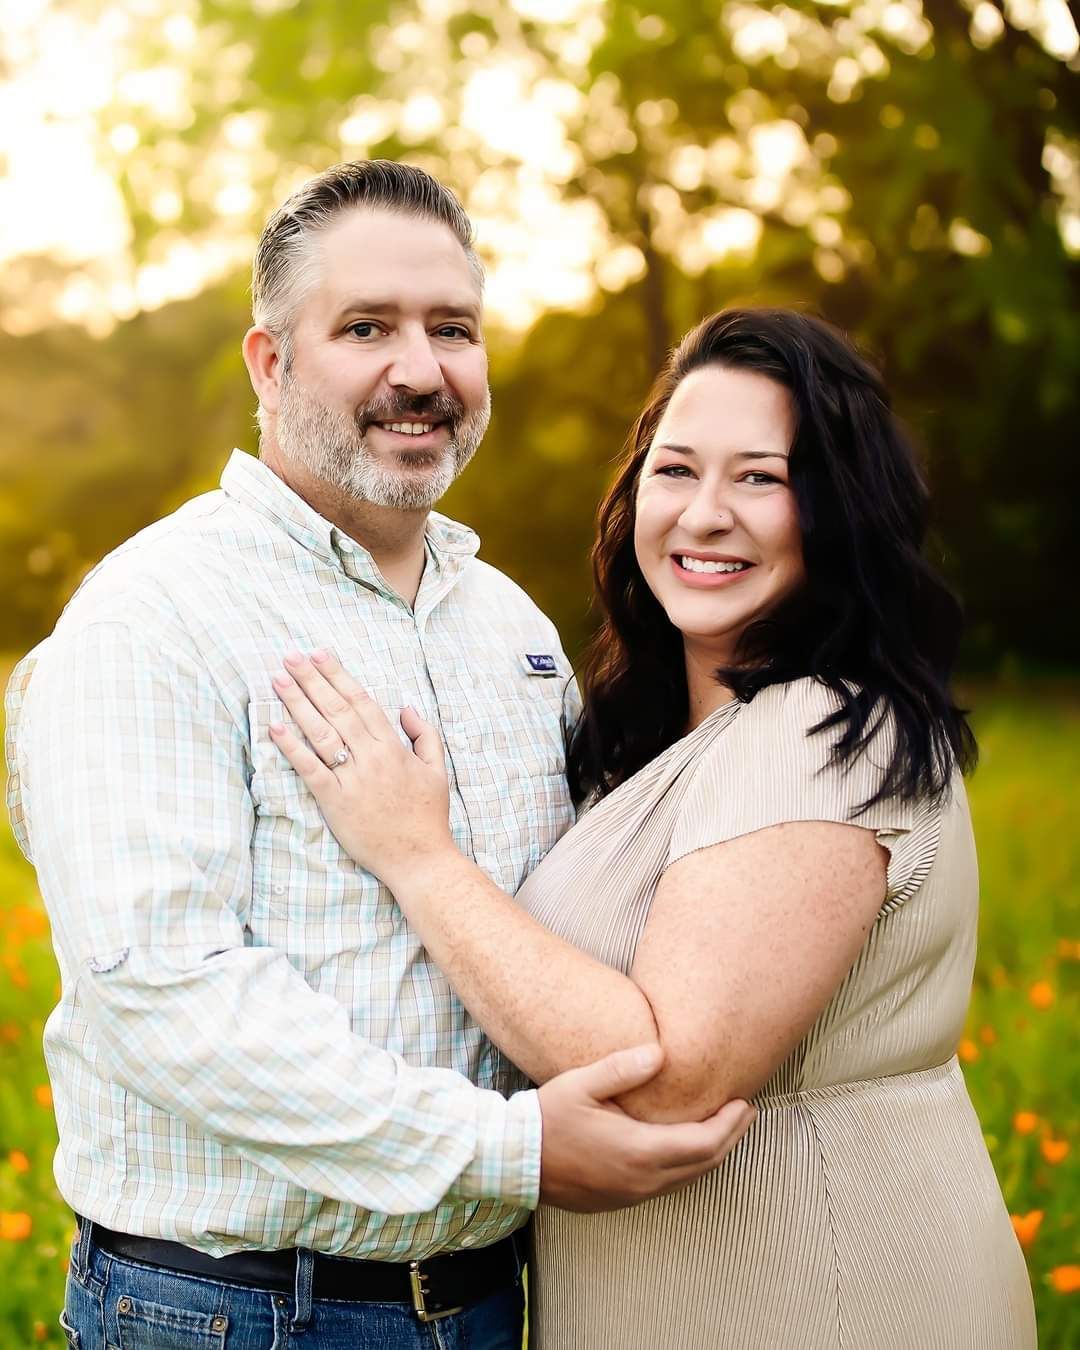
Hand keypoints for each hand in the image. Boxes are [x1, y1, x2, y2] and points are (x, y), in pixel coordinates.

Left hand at [268, 649, 453, 881]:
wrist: (421, 859)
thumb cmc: (427, 816)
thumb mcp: (437, 770)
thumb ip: (425, 735)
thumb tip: (406, 707)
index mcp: (394, 747)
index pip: (362, 701)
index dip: (338, 676)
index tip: (319, 654)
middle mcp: (371, 757)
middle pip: (337, 709)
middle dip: (312, 680)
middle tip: (290, 657)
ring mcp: (352, 779)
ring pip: (321, 732)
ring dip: (298, 704)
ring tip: (278, 681)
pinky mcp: (335, 803)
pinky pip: (309, 769)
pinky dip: (291, 747)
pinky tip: (275, 727)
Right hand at [538, 1044, 755, 1211]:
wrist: (514, 1161)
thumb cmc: (547, 1119)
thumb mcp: (581, 1084)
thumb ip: (622, 1068)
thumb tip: (661, 1052)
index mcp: (639, 1151)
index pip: (704, 1144)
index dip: (730, 1125)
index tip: (745, 1103)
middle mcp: (643, 1180)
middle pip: (704, 1164)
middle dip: (730, 1137)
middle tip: (745, 1112)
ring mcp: (632, 1194)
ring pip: (687, 1178)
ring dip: (710, 1153)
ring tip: (723, 1126)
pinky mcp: (621, 1199)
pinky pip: (668, 1184)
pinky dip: (687, 1164)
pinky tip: (685, 1145)